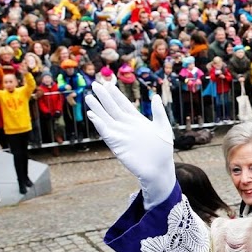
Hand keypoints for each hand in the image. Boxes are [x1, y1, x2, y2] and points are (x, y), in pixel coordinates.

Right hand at [85, 80, 175, 208]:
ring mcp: (120, 134)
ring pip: (106, 118)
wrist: (159, 168)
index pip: (123, 104)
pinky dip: (99, 124)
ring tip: (88, 97)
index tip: (108, 83)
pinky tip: (92, 115)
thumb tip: (155, 96)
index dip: (115, 94)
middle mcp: (126, 125)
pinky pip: (106, 132)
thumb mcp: (163, 126)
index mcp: (137, 119)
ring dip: (97, 108)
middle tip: (95, 85)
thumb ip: (158, 111)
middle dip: (103, 97)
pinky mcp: (117, 144)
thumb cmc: (163, 149)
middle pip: (112, 108)